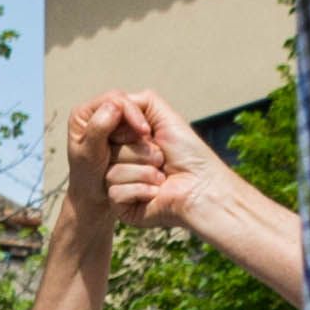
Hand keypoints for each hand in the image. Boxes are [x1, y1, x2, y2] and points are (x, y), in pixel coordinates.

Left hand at [58, 91, 143, 215]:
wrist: (95, 199)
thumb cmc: (88, 179)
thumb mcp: (90, 155)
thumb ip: (98, 129)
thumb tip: (115, 105)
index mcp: (83, 114)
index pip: (116, 99)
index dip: (133, 113)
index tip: (145, 132)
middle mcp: (98, 114)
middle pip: (130, 108)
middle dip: (137, 129)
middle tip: (139, 151)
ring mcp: (113, 124)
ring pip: (140, 122)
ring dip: (143, 140)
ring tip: (138, 159)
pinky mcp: (125, 135)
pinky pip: (144, 134)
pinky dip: (148, 146)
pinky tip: (146, 159)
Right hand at [101, 90, 238, 231]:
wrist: (202, 187)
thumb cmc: (189, 154)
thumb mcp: (165, 117)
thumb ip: (139, 102)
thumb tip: (114, 104)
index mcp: (130, 143)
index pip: (108, 132)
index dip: (128, 132)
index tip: (147, 135)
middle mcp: (123, 163)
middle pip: (107, 152)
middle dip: (140, 153)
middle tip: (162, 160)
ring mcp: (121, 186)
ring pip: (111, 172)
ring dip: (144, 172)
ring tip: (162, 178)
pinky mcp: (122, 206)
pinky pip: (115, 191)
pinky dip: (141, 189)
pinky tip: (156, 193)